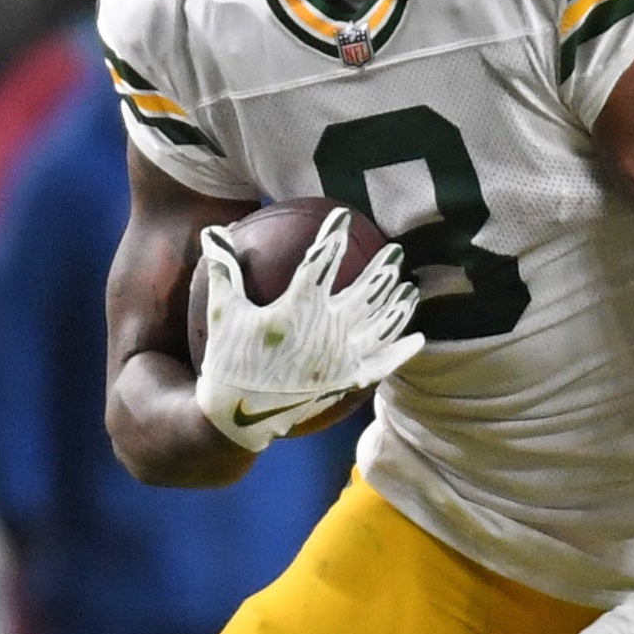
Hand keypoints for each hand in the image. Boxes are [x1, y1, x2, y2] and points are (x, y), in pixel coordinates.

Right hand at [192, 207, 421, 452]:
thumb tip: (214, 230)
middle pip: (366, 292)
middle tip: (396, 250)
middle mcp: (328, 332)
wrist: (240, 418)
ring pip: (381, 324)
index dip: (333, 236)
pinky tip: (419, 339)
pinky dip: (402, 351)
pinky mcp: (348, 381)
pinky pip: (383, 363)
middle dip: (384, 268)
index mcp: (297, 310)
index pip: (321, 262)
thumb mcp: (222, 312)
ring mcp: (343, 358)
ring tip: (411, 287)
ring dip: (398, 304)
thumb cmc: (229, 360)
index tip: (343, 216)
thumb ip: (223, 268)